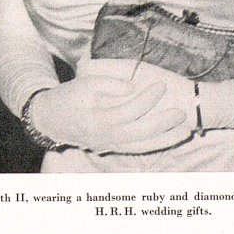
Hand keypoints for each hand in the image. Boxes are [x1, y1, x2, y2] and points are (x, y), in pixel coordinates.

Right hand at [77, 58, 196, 152]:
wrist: (49, 119)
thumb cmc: (67, 97)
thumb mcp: (85, 84)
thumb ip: (109, 85)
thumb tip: (132, 87)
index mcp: (97, 119)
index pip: (128, 110)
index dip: (147, 99)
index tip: (161, 85)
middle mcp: (105, 137)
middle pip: (139, 133)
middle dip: (162, 124)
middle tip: (181, 113)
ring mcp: (108, 145)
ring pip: (140, 146)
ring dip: (163, 139)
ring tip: (184, 131)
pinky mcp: (111, 148)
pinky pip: (135, 149)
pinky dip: (153, 144)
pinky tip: (167, 138)